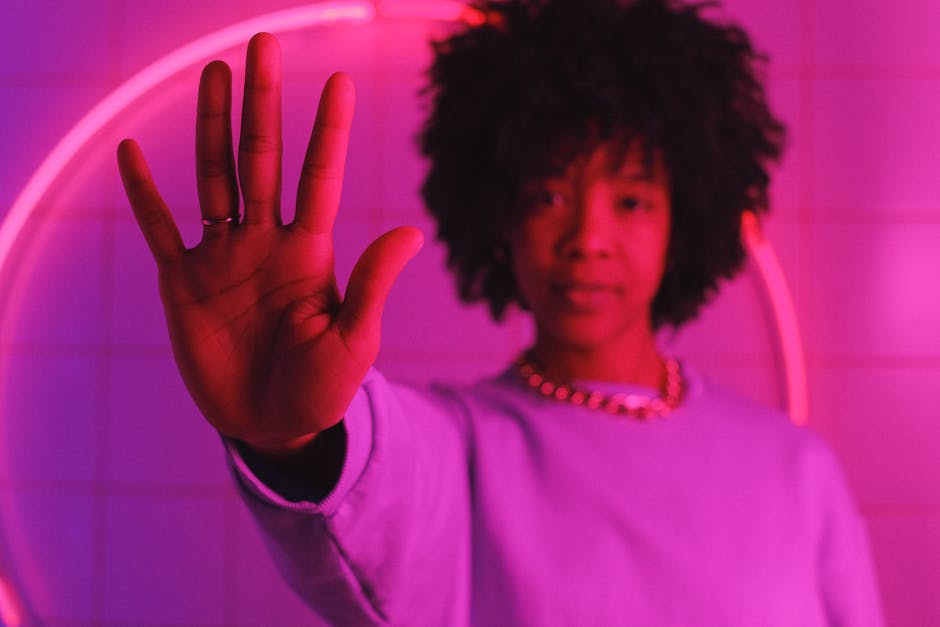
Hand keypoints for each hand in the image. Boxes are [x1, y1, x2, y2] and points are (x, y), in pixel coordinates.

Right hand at [117, 33, 421, 451]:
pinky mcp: (183, 282)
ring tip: (216, 74)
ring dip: (213, 126)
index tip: (339, 81)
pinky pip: (159, 228)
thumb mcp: (354, 341)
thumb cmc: (323, 389)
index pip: (318, 178)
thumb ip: (372, 284)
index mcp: (310, 252)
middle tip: (264, 45)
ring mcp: (223, 257)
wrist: (274, 425)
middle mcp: (266, 242)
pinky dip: (143, 193)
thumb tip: (412, 230)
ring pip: (214, 177)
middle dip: (264, 104)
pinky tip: (131, 152)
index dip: (328, 131)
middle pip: (262, 159)